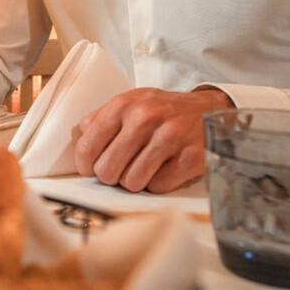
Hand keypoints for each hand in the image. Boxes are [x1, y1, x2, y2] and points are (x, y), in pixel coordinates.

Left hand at [74, 87, 231, 192]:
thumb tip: (81, 136)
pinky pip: (158, 187)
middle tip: (121, 169)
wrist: (208, 109)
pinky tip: (165, 168)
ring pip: (132, 182)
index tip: (91, 169)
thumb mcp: (131, 102)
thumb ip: (102, 118)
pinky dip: (159, 183)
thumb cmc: (163, 110)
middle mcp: (145, 118)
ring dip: (136, 181)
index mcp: (124, 104)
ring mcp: (170, 137)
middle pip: (107, 170)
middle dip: (112, 176)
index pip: (87, 147)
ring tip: (144, 167)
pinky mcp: (190, 157)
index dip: (85, 166)